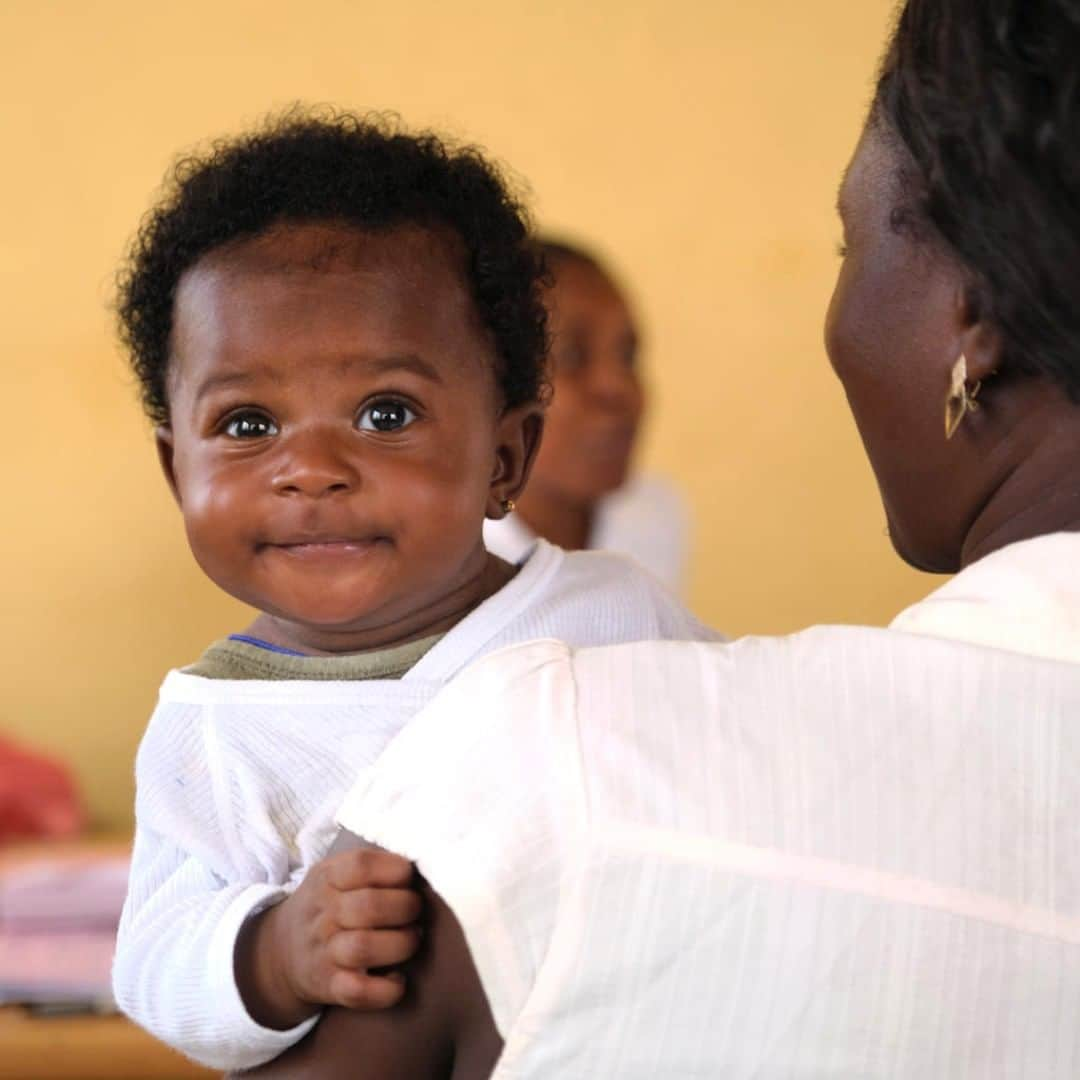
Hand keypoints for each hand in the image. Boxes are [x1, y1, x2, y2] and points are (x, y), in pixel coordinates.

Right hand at [236, 847, 422, 1029]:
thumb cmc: (327, 906)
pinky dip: (386, 989)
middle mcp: (323, 914)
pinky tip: (399, 980)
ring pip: (364, 948)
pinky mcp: (328, 987)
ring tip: (412, 939)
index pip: (361, 865)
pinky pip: (358, 992)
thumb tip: (423, 864)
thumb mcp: (334, 874)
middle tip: (416, 911)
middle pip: (370, 907)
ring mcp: (324, 952)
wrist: (279, 953)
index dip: (396, 870)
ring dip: (401, 944)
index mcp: (327, 878)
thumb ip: (371, 866)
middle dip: (407, 907)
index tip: (409, 878)